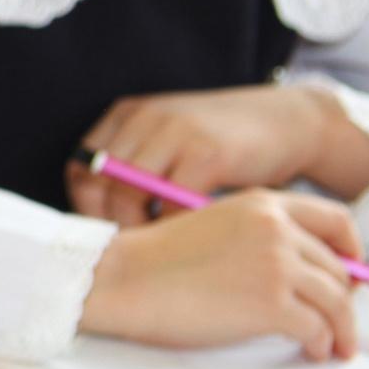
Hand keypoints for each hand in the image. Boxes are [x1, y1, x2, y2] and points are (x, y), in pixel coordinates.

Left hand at [70, 84, 368, 222]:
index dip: (83, 209)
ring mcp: (174, 132)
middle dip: (106, 225)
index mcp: (126, 116)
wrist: (289, 121)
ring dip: (137, 230)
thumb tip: (100, 222)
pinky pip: (171, 203)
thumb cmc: (223, 146)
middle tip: (127, 252)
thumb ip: (136, 167)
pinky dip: (174, 229)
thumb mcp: (170, 143)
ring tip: (155, 251)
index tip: (103, 238)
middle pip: (96, 183)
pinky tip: (188, 242)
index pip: (78, 168)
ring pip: (127, 194)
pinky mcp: (207, 152)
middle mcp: (143, 119)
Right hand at [77, 190, 362, 359]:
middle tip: (340, 320)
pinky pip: (316, 328)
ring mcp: (276, 265)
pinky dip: (319, 343)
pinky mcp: (271, 303)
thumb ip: (255, 238)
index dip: (353, 250)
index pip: (336, 220)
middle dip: (345, 299)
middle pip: (339, 268)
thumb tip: (297, 273)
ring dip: (341, 328)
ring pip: (336, 301)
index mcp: (261, 204)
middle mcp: (276, 228)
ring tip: (334, 345)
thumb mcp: (212, 227)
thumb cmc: (154, 262)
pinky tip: (309, 350)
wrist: (119, 278)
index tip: (350, 273)